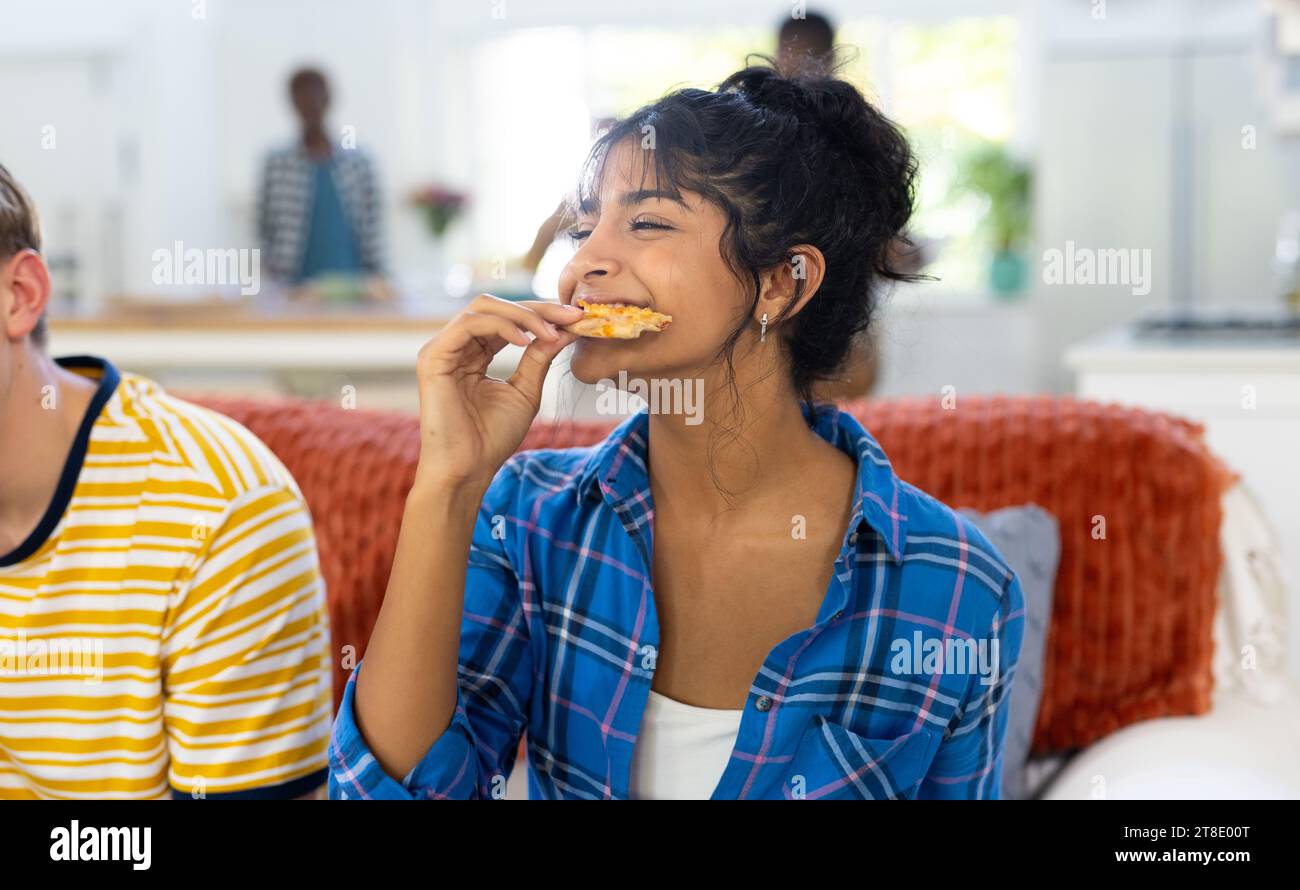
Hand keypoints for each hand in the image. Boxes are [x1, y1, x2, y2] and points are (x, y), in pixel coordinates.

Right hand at [412, 294, 582, 490]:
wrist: (469, 469)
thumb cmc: (492, 438)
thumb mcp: (525, 391)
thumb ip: (539, 357)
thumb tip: (564, 329)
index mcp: (473, 353)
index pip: (507, 320)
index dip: (542, 314)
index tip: (577, 318)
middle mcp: (455, 346)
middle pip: (496, 306)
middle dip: (536, 308)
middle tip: (571, 316)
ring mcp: (441, 349)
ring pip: (483, 308)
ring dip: (523, 316)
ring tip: (551, 332)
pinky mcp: (433, 357)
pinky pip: (469, 324)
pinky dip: (501, 326)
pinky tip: (526, 341)